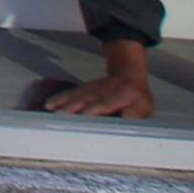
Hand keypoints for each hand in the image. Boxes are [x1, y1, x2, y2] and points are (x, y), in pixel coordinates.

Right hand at [41, 42, 157, 118]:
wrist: (127, 74)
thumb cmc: (137, 96)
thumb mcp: (144, 106)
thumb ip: (136, 113)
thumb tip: (127, 118)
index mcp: (119, 96)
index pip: (105, 103)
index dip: (95, 108)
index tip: (84, 115)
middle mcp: (101, 92)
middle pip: (85, 100)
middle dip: (73, 108)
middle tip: (60, 118)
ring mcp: (90, 90)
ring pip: (75, 97)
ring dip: (63, 104)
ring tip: (51, 112)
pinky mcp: (83, 90)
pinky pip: (69, 94)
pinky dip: (59, 99)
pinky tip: (49, 105)